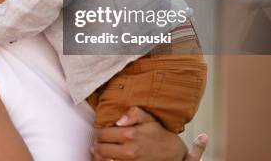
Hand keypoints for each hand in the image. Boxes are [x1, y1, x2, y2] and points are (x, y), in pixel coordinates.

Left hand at [91, 106, 207, 160]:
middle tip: (97, 141)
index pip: (103, 133)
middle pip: (100, 148)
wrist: (173, 154)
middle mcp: (129, 150)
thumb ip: (133, 113)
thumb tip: (119, 120)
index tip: (99, 130)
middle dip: (97, 143)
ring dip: (99, 155)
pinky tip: (107, 158)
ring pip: (104, 160)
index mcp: (131, 134)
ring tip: (99, 150)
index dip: (98, 131)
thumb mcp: (149, 119)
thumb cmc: (159, 134)